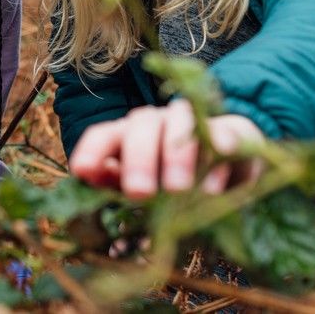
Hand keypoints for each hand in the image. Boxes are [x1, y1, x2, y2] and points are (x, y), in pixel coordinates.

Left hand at [68, 100, 263, 199]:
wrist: (231, 161)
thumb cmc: (175, 181)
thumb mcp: (146, 190)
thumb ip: (119, 190)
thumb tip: (93, 192)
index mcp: (127, 137)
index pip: (102, 135)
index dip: (91, 151)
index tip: (83, 172)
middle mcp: (156, 123)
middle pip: (140, 127)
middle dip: (137, 159)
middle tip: (139, 192)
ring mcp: (193, 123)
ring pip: (180, 123)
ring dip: (177, 156)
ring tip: (178, 189)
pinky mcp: (231, 130)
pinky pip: (223, 134)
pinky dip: (219, 156)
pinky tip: (214, 184)